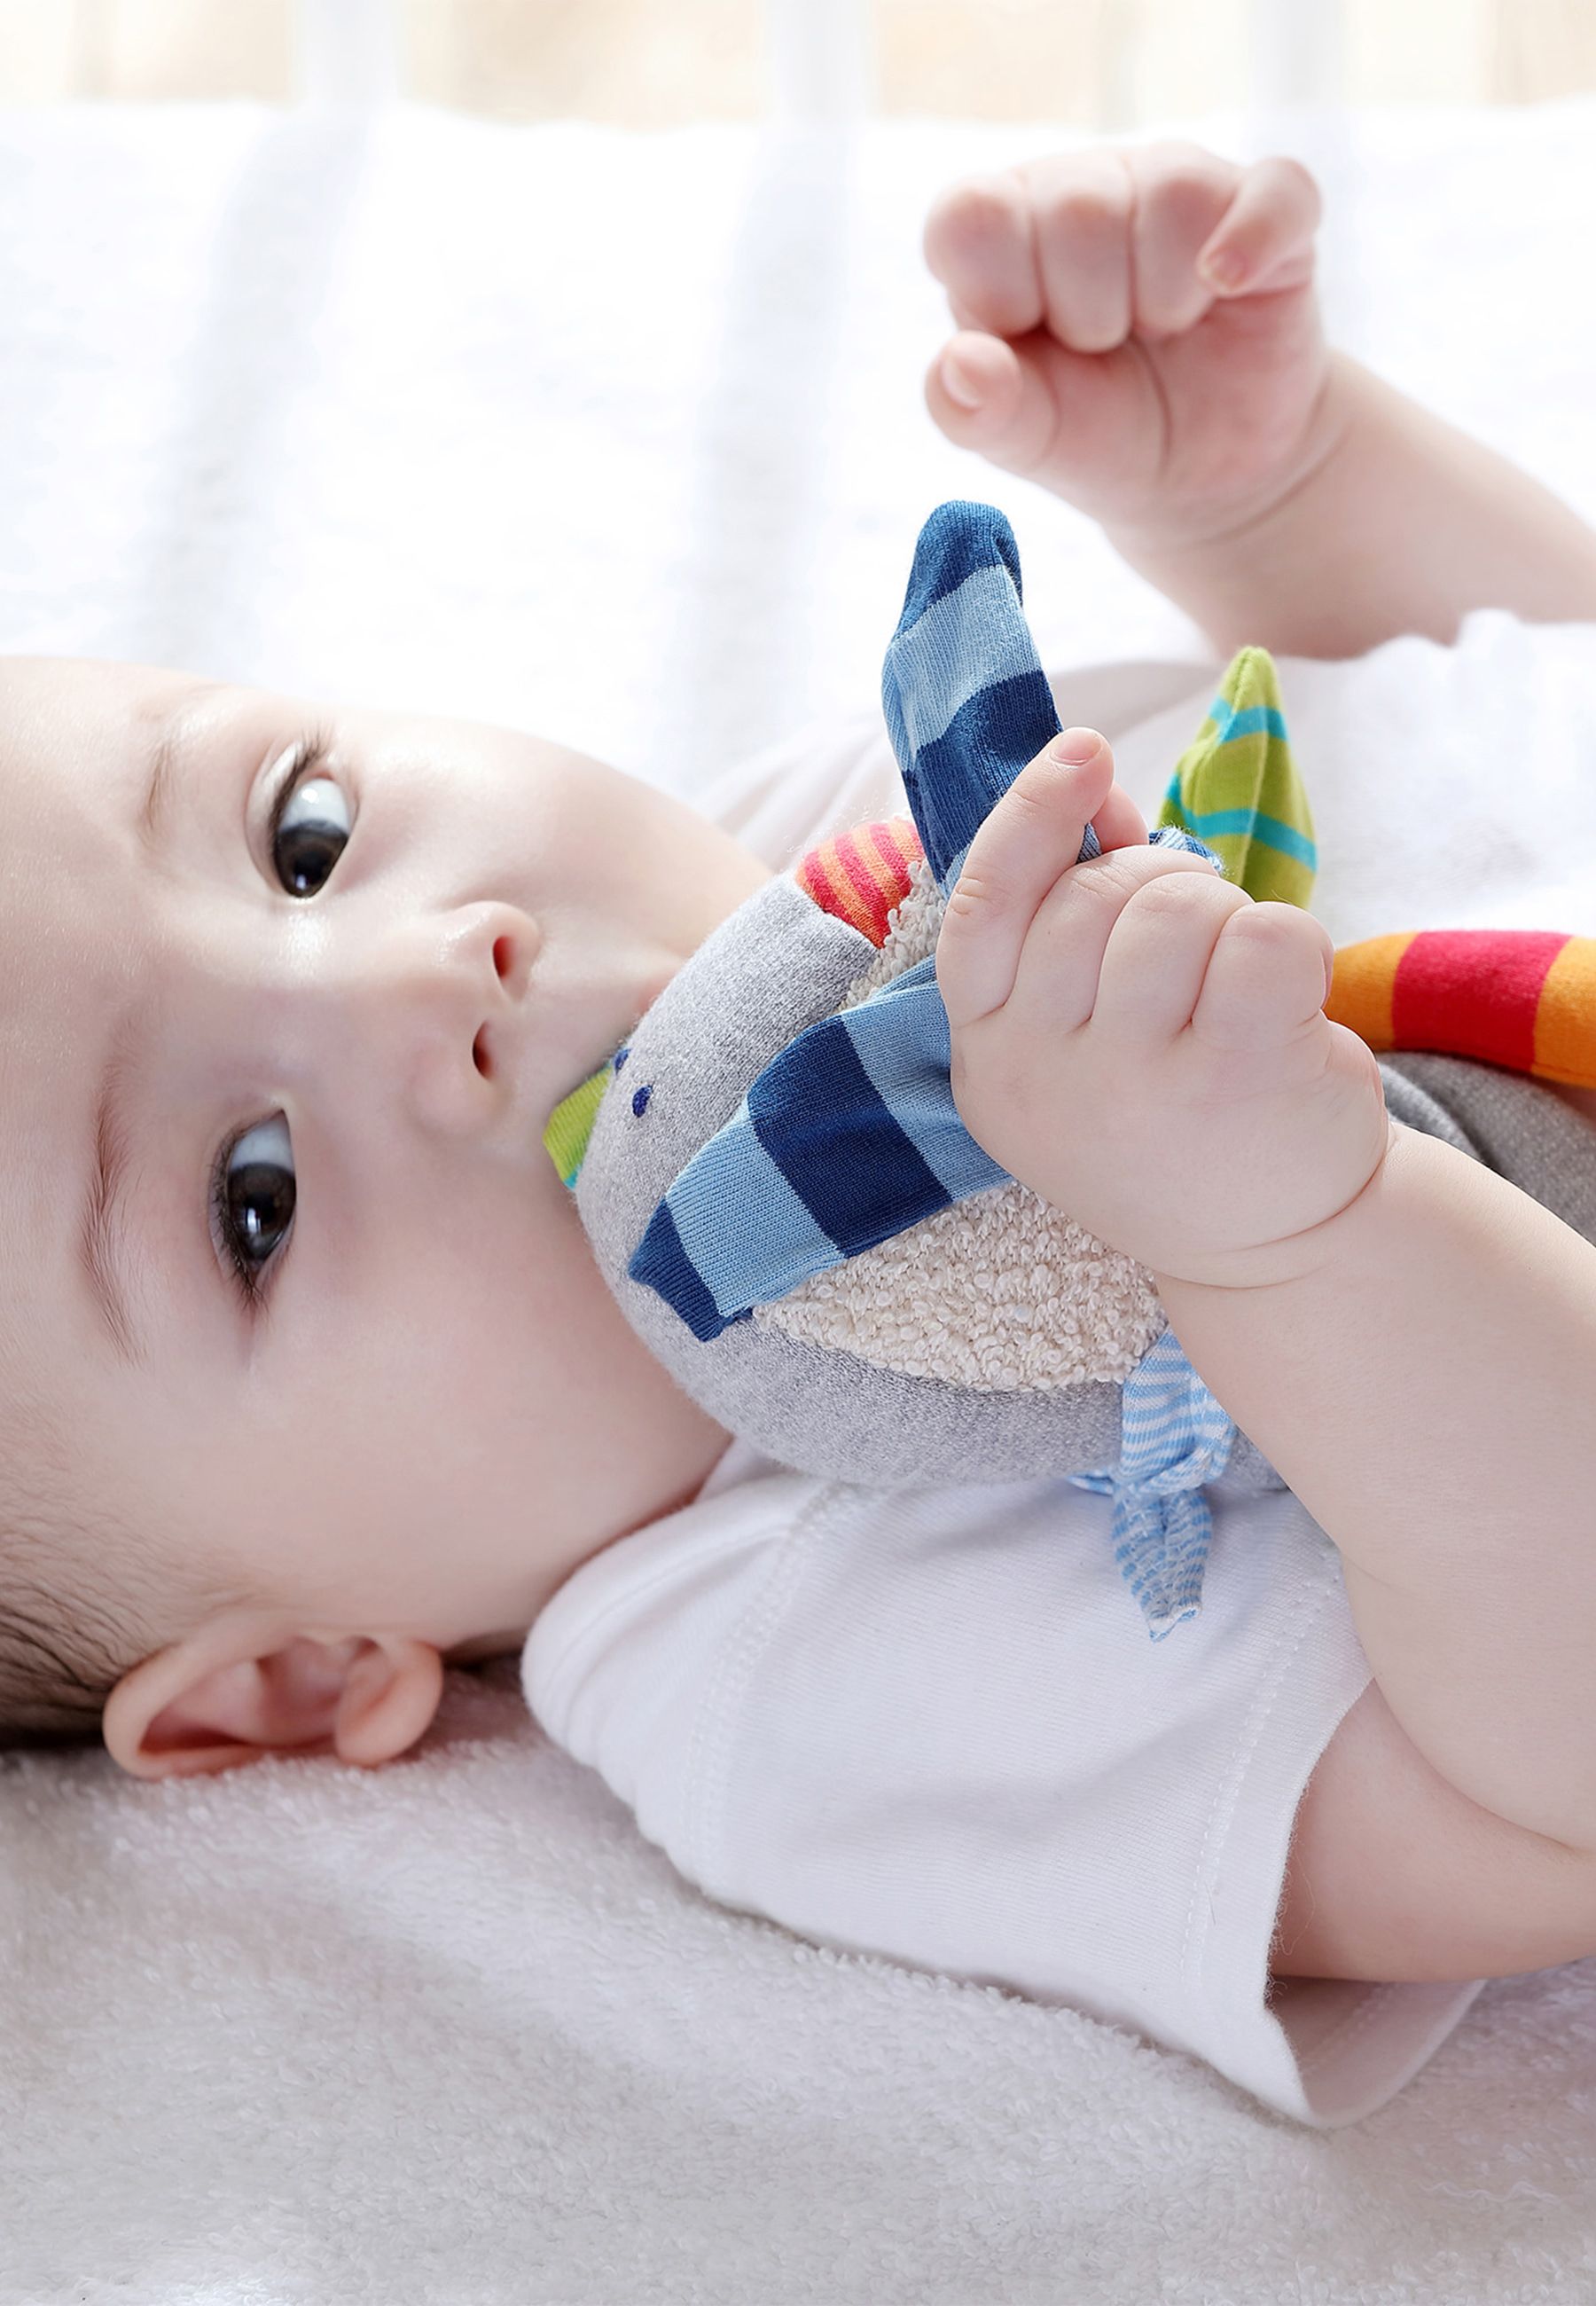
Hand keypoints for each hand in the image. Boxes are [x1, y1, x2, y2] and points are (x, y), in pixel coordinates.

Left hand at [922, 144, 1330, 552]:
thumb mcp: (1028, 439)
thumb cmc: (1099, 436)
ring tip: (1163, 329)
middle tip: (1107, 346)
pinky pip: (1272, 194)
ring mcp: (1178, 186)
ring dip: (1165, 299)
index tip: (1029, 341)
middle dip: (1092, 315)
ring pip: (1171, 194)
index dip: (1002, 296)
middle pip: (1077, 207)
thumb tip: (959, 363)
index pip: (972, 216)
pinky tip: (1228, 285)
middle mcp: (1084, 185)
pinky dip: (1252, 239)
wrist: (1205, 476)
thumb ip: (974, 409)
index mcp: (1001, 231)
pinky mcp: (1268, 210)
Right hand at [936, 730, 1390, 1288]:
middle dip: (1160, 885)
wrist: (1273, 1251)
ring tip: (1239, 986)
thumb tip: (1095, 793)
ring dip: (1227, 917)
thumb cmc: (1173, 1116)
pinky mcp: (1233, 1078)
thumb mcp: (1086, 1041)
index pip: (981, 910)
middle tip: (1198, 946)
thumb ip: (1070, 921)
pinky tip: (1291, 1007)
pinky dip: (1295, 944)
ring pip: (1176, 906)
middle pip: (1092, 895)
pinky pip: (1264, 933)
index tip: (1084, 751)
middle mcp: (1039, 1077)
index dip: (1027, 816)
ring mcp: (1133, 1083)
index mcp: (988, 1059)